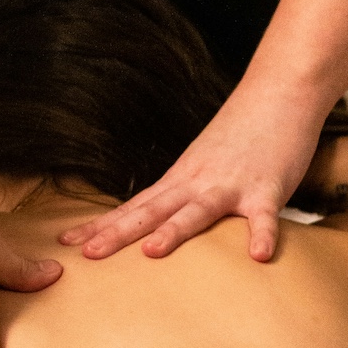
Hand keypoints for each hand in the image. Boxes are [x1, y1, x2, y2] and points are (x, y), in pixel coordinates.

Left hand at [60, 83, 326, 263]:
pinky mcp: (267, 187)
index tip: (67, 242)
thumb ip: (180, 195)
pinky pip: (263, 216)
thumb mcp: (200, 165)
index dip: (101, 226)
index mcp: (178, 180)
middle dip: (118, 234)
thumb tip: (155, 225)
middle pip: (151, 211)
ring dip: (175, 231)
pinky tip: (258, 257)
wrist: (280, 91)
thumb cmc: (241, 135)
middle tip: (87, 255)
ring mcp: (230, 184)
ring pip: (197, 211)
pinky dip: (261, 234)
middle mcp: (196, 182)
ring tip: (152, 252)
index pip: (133, 207)